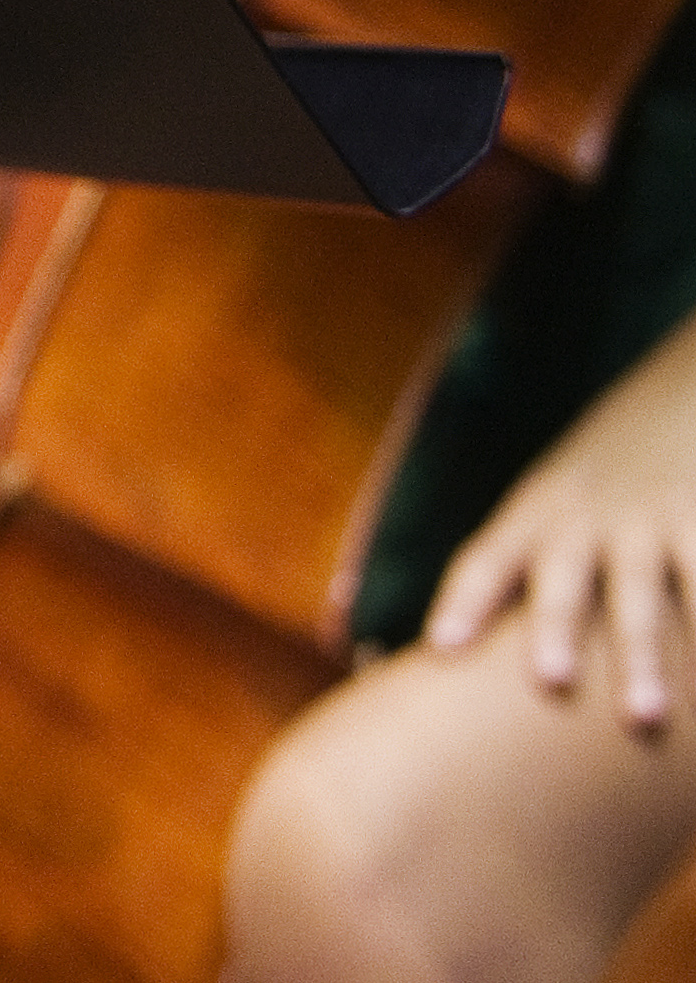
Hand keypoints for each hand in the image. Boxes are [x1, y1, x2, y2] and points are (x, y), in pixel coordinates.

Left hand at [424, 313, 695, 728]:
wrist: (685, 389)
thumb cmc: (608, 469)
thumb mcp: (557, 497)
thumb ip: (523, 561)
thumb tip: (447, 645)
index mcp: (538, 514)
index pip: (488, 556)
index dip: (465, 599)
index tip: (439, 645)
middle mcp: (587, 520)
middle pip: (564, 580)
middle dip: (554, 629)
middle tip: (548, 682)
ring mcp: (650, 521)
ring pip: (645, 595)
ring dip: (646, 657)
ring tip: (648, 720)